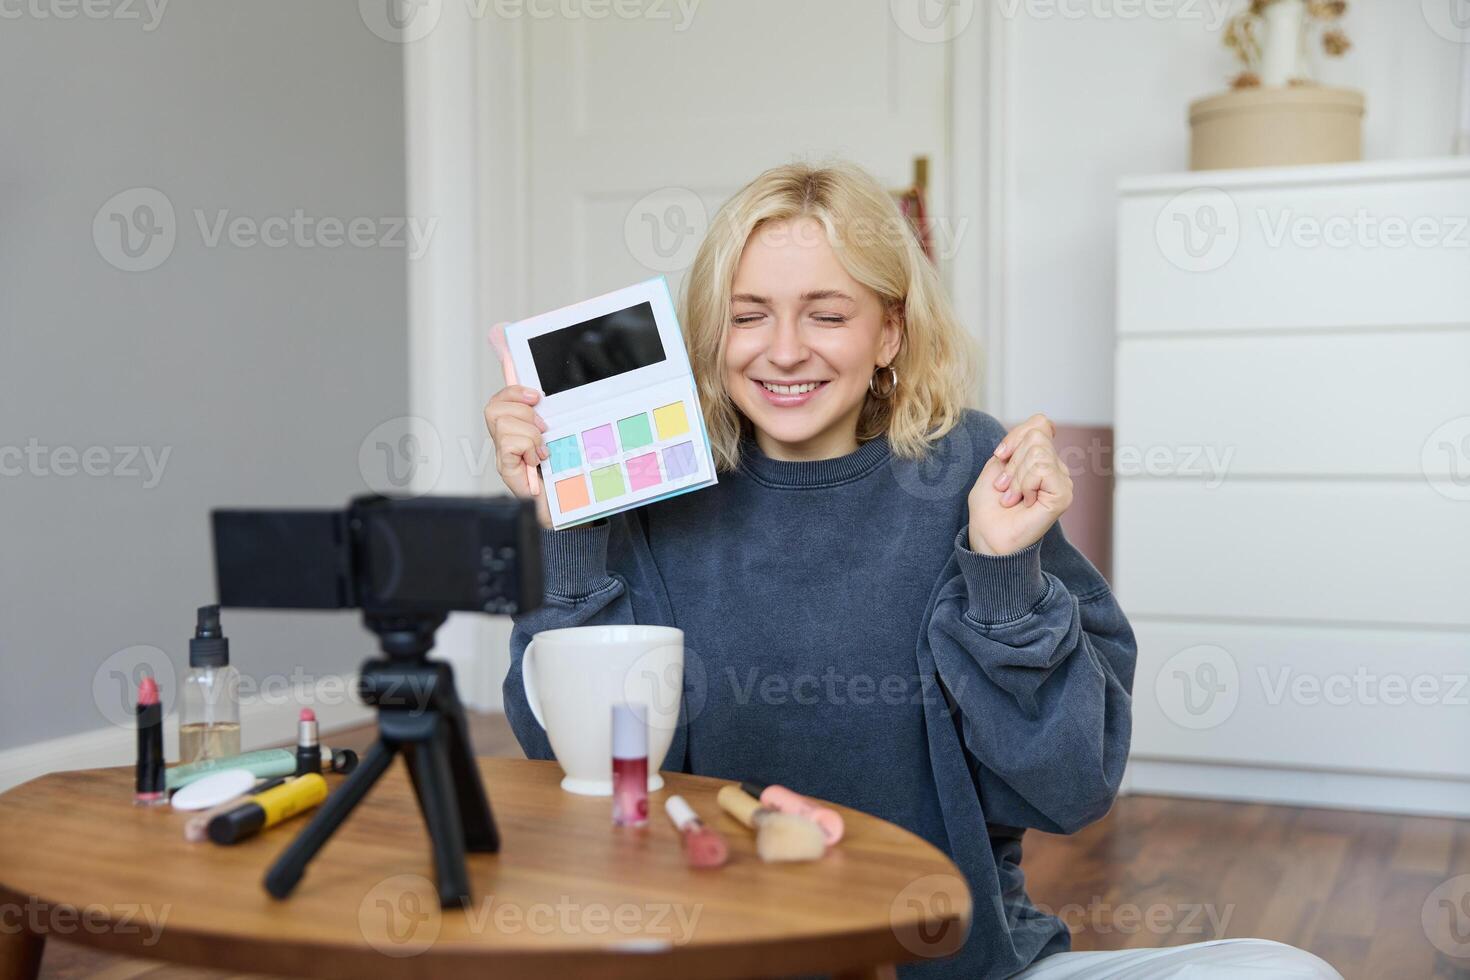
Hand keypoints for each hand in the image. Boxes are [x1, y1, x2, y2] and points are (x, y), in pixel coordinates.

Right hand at [483, 384, 552, 528]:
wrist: (562, 512)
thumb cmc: (562, 480)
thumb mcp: (565, 443)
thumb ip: (557, 421)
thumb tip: (552, 397)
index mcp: (517, 429)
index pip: (504, 398)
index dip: (509, 383)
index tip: (521, 371)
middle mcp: (505, 440)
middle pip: (495, 406)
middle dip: (521, 411)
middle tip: (543, 427)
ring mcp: (503, 454)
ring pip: (501, 421)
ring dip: (528, 433)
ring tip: (542, 449)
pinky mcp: (504, 468)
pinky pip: (508, 442)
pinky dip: (526, 448)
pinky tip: (537, 459)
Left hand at [967, 414, 1072, 556]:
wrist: (988, 535)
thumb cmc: (989, 506)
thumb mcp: (997, 463)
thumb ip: (1018, 441)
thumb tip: (1045, 424)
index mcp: (1040, 459)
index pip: (1040, 424)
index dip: (1015, 437)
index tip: (1000, 457)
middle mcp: (1055, 468)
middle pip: (1036, 436)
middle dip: (1012, 461)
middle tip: (1005, 487)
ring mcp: (1062, 481)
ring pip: (1038, 451)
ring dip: (1016, 477)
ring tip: (1012, 497)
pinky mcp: (1063, 494)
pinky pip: (1043, 469)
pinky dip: (1025, 484)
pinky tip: (1024, 502)